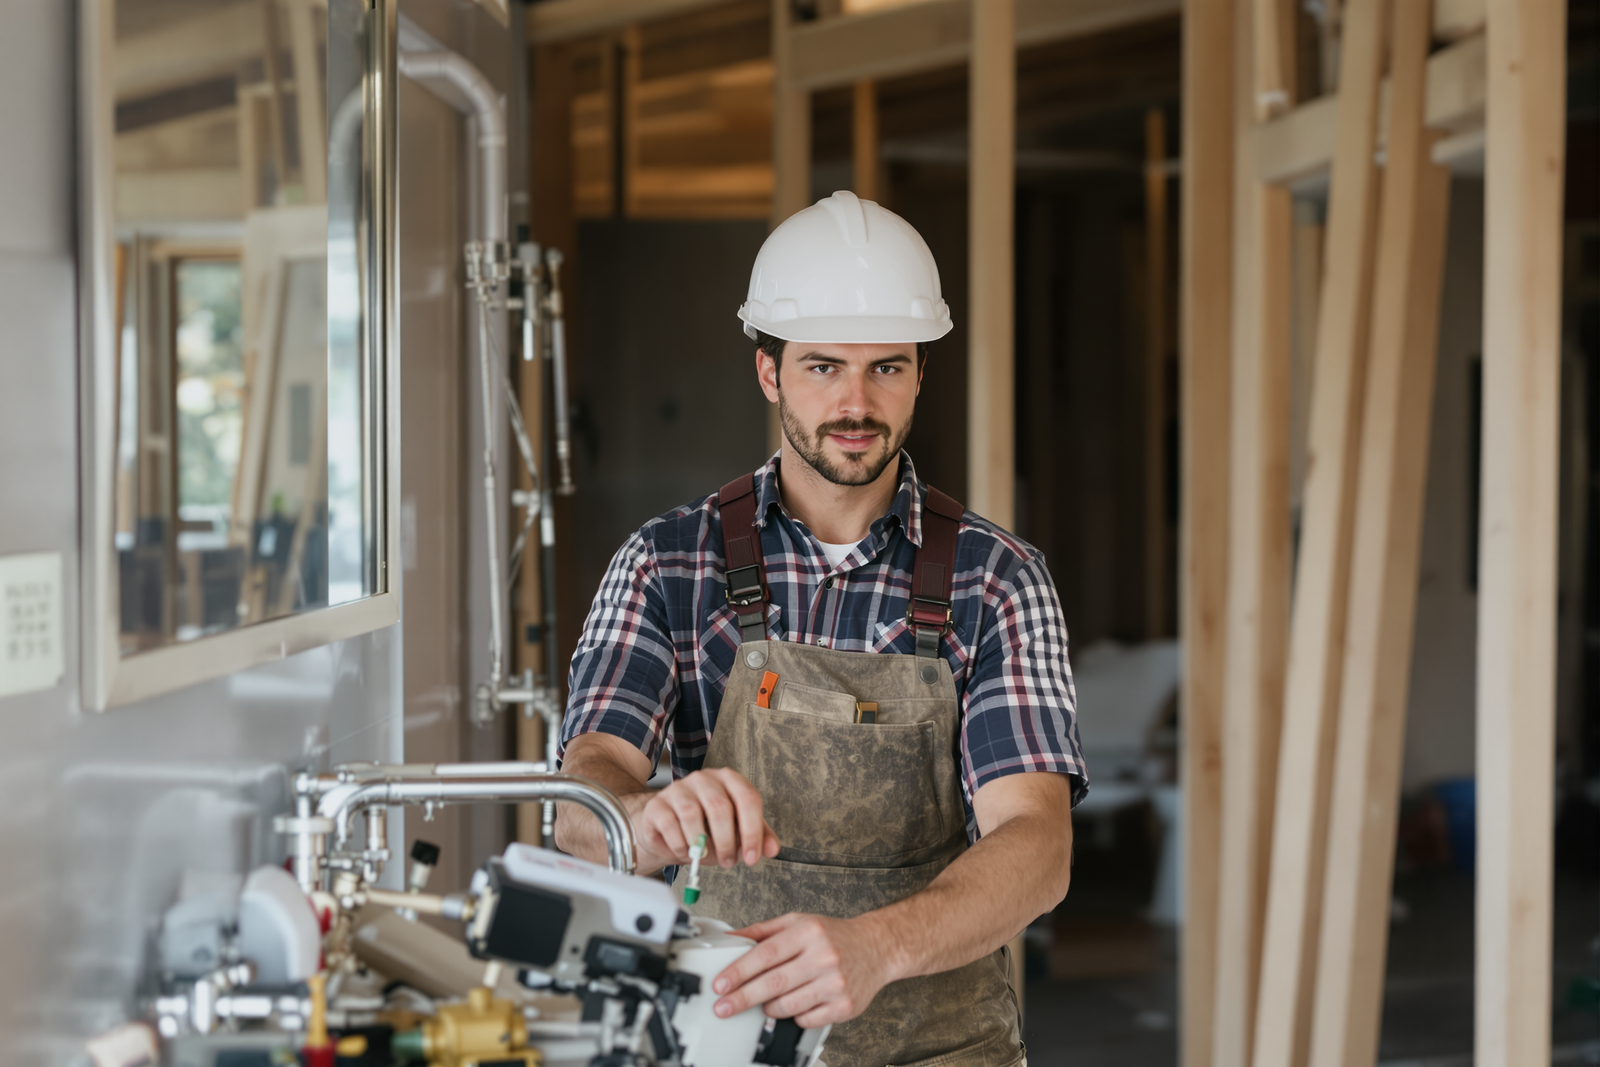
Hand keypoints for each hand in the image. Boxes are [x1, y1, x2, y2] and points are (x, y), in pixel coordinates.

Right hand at [637, 768, 780, 868]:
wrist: (667, 832)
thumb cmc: (706, 829)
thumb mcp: (737, 831)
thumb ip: (757, 837)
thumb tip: (772, 849)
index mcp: (729, 780)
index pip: (748, 798)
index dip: (752, 831)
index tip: (752, 857)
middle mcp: (704, 779)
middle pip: (720, 806)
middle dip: (726, 842)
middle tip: (727, 861)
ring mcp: (678, 789)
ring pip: (692, 814)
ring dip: (701, 844)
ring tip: (704, 857)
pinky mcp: (657, 804)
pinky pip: (670, 825)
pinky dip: (681, 846)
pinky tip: (686, 852)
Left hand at [712, 913, 898, 1027]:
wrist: (876, 948)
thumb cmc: (834, 935)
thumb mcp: (798, 922)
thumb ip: (763, 931)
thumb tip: (731, 940)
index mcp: (809, 932)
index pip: (766, 954)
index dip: (739, 971)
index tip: (721, 984)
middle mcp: (824, 956)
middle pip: (774, 983)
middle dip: (743, 997)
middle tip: (723, 1007)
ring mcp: (836, 983)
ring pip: (788, 1006)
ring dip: (768, 1008)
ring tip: (764, 1003)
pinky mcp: (844, 1006)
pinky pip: (806, 1020)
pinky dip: (794, 1016)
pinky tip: (795, 1004)